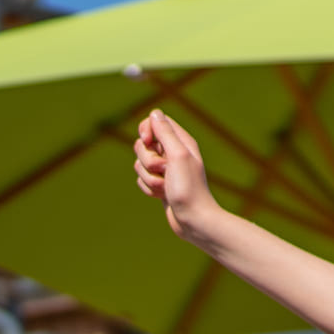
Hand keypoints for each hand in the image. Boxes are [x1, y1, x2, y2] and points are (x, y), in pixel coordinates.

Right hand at [132, 109, 219, 236]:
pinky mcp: (160, 184)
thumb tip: (155, 113)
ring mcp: (166, 170)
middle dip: (147, 159)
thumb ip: (165, 133)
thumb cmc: (189, 189)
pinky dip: (149, 188)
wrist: (194, 221)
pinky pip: (141, 179)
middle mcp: (174, 154)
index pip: (155, 122)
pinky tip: (162, 196)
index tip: (148, 142)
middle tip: (164, 171)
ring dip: (149, 177)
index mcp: (182, 142)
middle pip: (143, 143)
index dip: (146, 129)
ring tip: (165, 187)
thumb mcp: (178, 155)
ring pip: (140, 163)